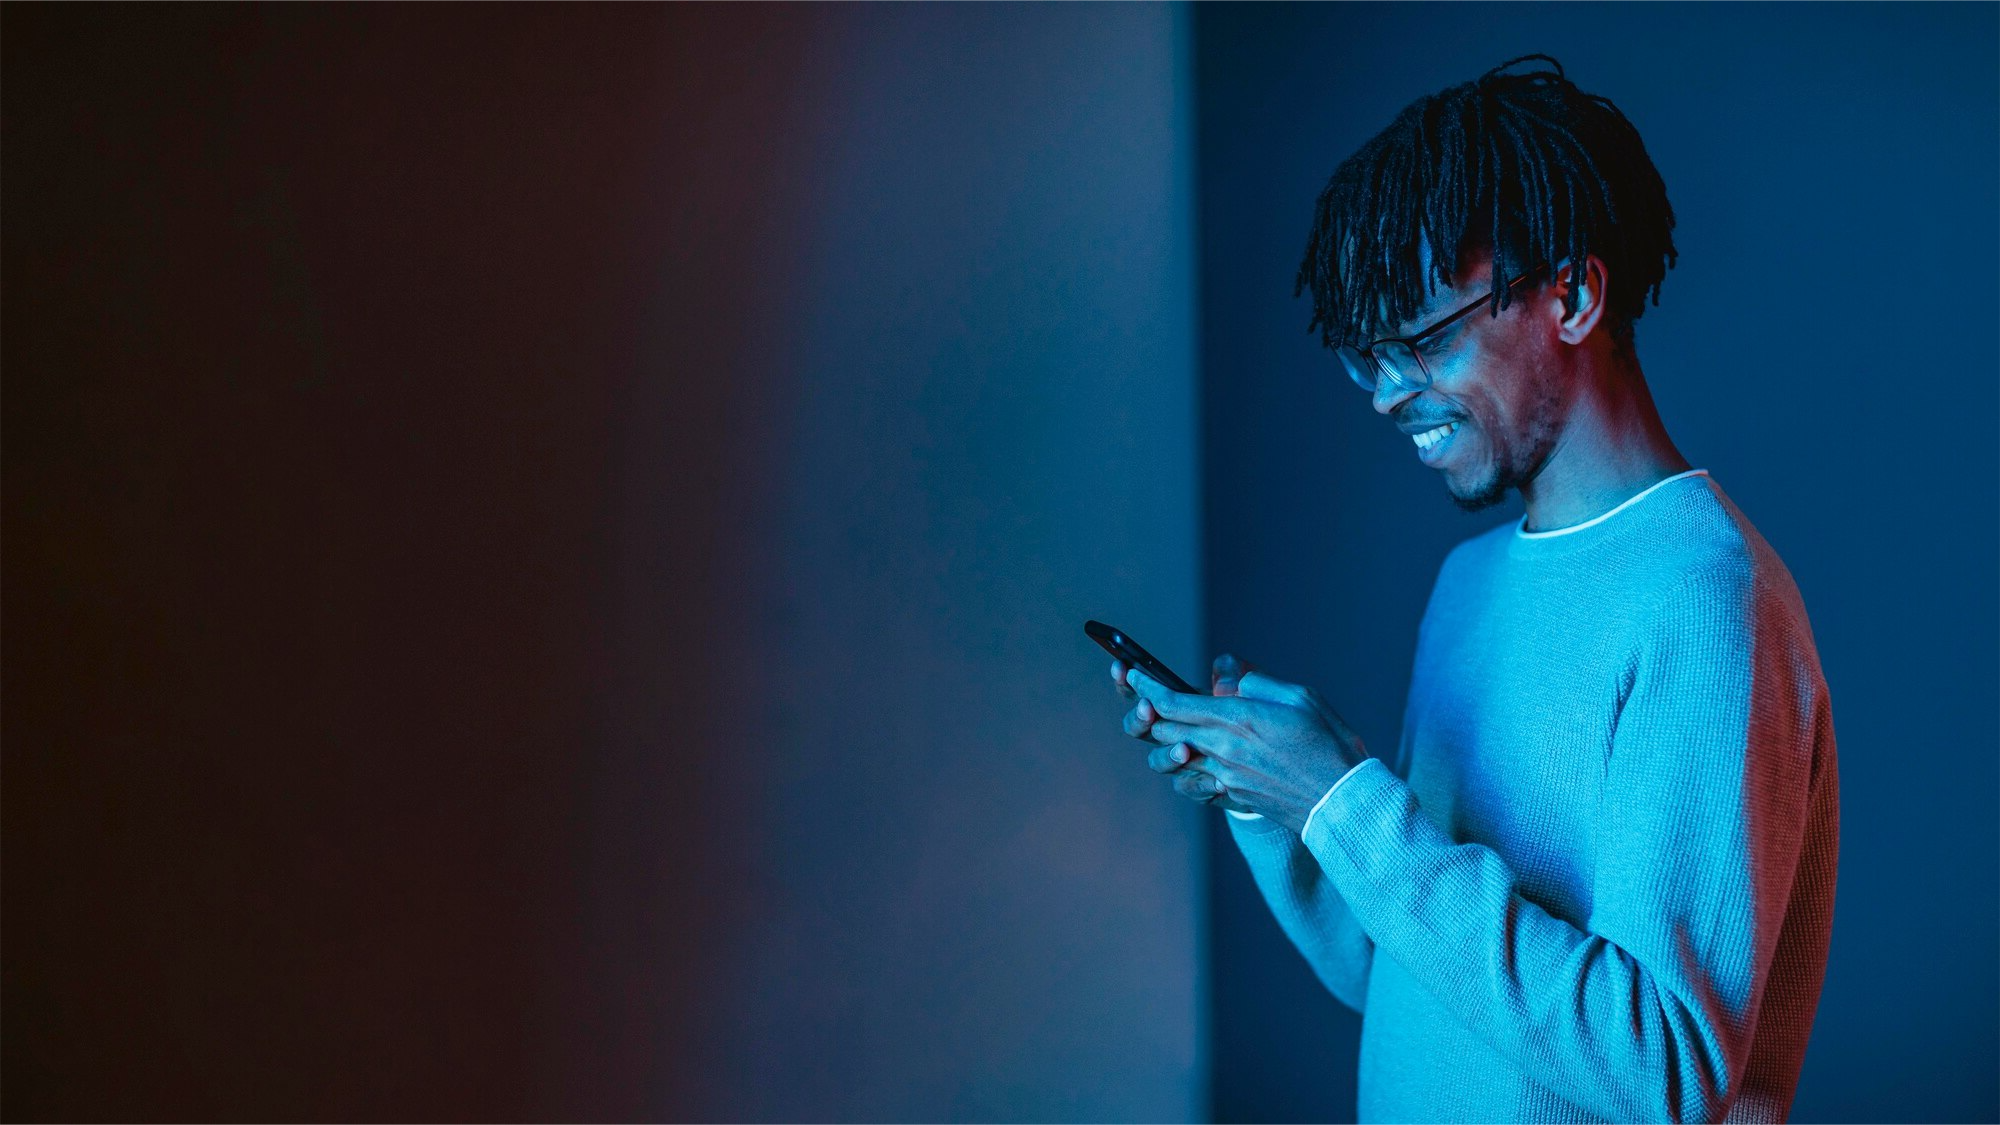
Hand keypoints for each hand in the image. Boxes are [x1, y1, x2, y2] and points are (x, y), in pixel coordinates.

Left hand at [1123, 656, 1366, 833]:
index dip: (1146, 686)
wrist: (1342, 802)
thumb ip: (1256, 683)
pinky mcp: (1231, 796)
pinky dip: (1186, 768)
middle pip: (1165, 728)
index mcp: (1238, 719)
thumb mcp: (1299, 697)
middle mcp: (1223, 749)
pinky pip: (1193, 782)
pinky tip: (1195, 758)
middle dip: (1146, 710)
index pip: (1173, 702)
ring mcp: (1224, 776)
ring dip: (1164, 742)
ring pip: (1173, 758)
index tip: (1131, 674)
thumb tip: (1226, 675)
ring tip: (1169, 728)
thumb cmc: (1328, 744)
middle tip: (1140, 697)